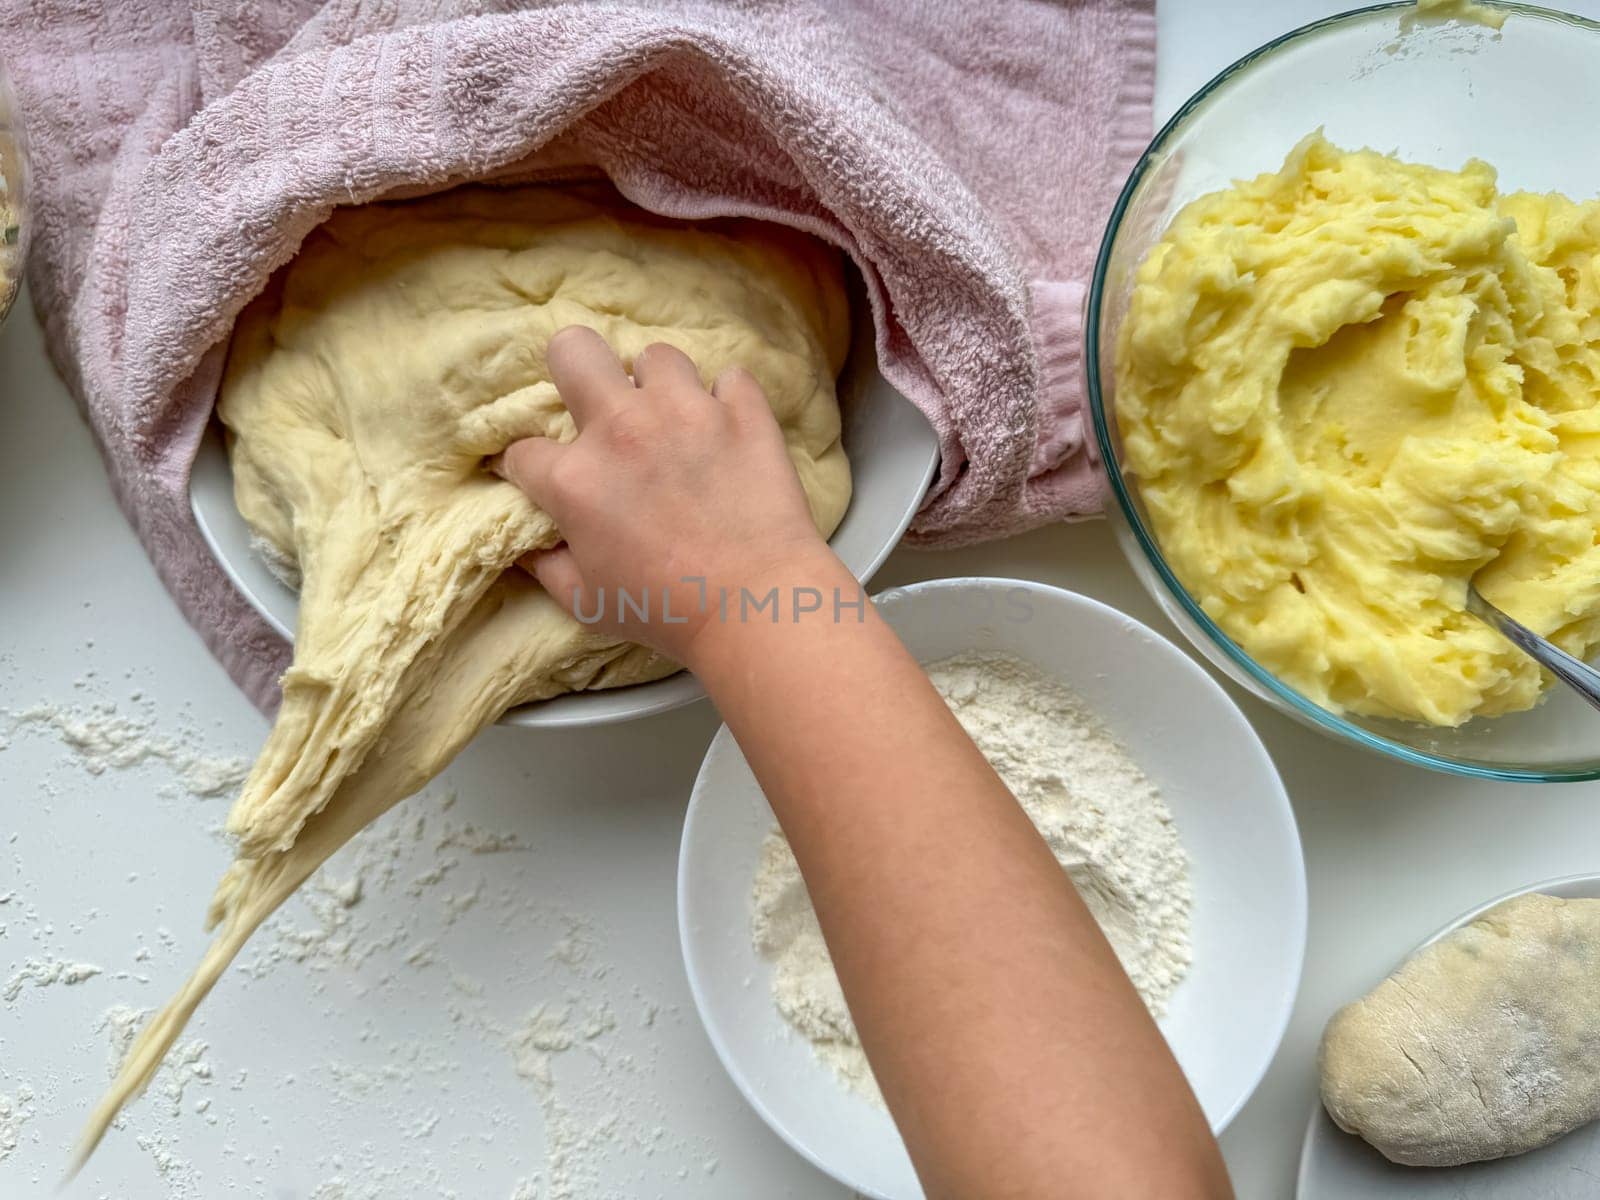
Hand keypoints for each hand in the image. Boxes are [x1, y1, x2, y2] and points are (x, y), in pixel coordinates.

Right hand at [497, 325, 834, 665]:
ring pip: (657, 357)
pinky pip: (730, 379)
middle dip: (574, 367)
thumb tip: (531, 548)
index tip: (539, 477)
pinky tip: (728, 428)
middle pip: (574, 349)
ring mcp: (686, 411)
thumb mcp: (586, 603)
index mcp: (575, 479)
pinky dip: (727, 401)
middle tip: (597, 404)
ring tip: (674, 419)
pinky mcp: (744, 412)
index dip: (524, 466)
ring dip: (658, 386)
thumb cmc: (665, 611)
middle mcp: (622, 428)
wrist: (757, 604)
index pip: (522, 451)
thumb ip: (548, 568)